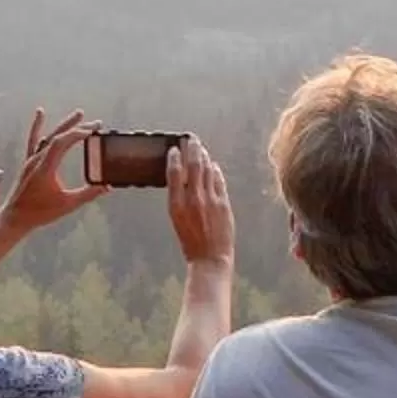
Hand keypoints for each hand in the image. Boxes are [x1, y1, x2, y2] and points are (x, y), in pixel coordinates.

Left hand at [0, 108, 109, 232]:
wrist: (14, 218)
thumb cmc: (39, 213)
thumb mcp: (67, 205)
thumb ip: (88, 194)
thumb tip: (106, 186)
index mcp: (44, 169)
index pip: (60, 143)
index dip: (77, 134)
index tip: (93, 130)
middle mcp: (36, 161)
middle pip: (57, 137)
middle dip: (77, 128)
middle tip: (95, 123)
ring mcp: (31, 160)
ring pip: (47, 136)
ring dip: (63, 125)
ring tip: (78, 114)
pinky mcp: (29, 163)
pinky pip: (33, 141)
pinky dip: (37, 126)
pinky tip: (40, 113)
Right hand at [166, 137, 234, 267]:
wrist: (210, 258)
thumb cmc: (191, 242)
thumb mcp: (177, 220)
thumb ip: (180, 199)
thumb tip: (183, 180)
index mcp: (176, 205)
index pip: (173, 173)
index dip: (174, 158)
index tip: (174, 149)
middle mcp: (192, 200)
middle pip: (192, 166)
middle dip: (192, 149)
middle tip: (191, 138)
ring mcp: (210, 200)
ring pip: (206, 170)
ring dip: (204, 156)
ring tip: (200, 148)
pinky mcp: (223, 203)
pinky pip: (218, 180)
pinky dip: (215, 170)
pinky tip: (212, 165)